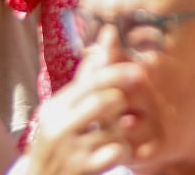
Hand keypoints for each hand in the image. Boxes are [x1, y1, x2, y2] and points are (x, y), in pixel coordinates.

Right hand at [26, 59, 167, 174]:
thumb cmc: (59, 141)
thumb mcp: (64, 110)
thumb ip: (88, 76)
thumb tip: (109, 33)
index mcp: (54, 107)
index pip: (90, 82)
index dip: (118, 73)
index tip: (139, 70)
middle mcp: (57, 127)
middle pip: (105, 101)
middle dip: (121, 105)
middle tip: (123, 113)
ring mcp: (67, 151)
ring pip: (115, 129)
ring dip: (123, 132)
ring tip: (115, 137)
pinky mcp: (79, 171)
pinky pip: (117, 152)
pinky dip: (123, 152)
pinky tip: (116, 154)